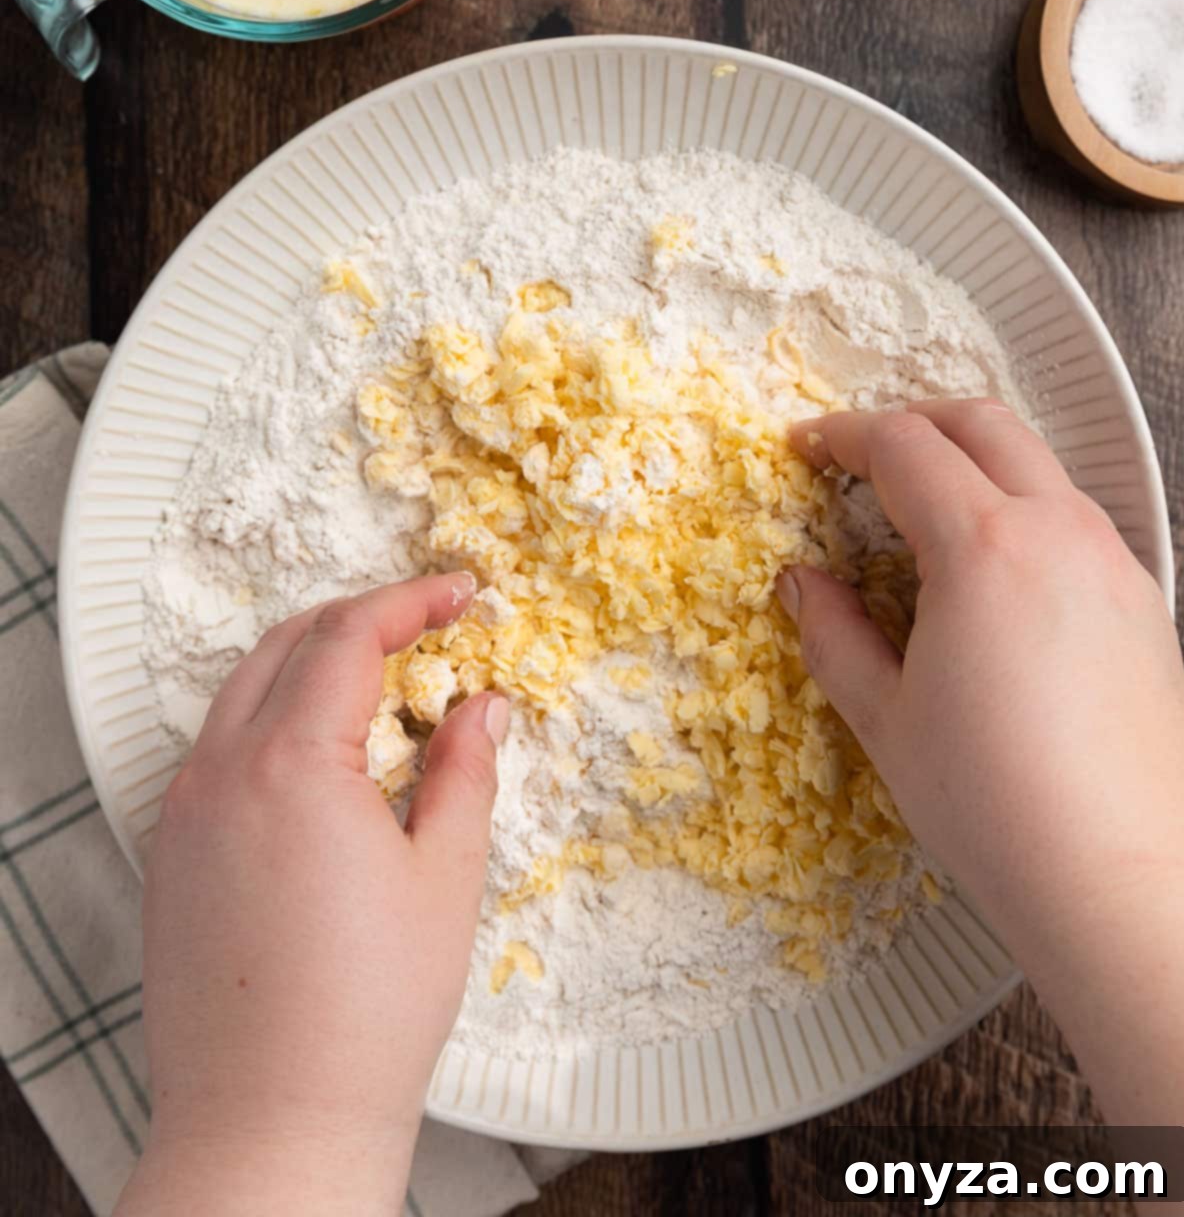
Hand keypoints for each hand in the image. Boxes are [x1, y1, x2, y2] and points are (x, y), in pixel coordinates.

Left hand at [117, 574, 507, 1216]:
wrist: (269, 1123)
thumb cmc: (366, 1013)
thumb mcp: (444, 878)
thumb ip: (464, 770)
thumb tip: (481, 705)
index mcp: (292, 764)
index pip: (349, 635)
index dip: (411, 601)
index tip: (460, 593)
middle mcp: (220, 773)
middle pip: (285, 645)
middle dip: (358, 619)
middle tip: (425, 625)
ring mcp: (183, 814)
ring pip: (241, 693)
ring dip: (309, 665)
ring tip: (379, 685)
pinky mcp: (168, 856)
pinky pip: (215, 752)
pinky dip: (269, 723)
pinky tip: (321, 761)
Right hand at [776, 400, 1183, 1133]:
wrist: (1126, 880)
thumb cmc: (997, 806)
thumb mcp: (888, 719)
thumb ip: (836, 635)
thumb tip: (803, 584)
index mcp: (984, 547)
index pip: (904, 446)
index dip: (842, 437)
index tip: (805, 450)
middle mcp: (1059, 533)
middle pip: (980, 423)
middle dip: (911, 421)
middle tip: (858, 456)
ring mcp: (1114, 562)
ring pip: (1037, 464)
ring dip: (972, 459)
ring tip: (920, 511)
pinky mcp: (1143, 602)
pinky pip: (1073, 517)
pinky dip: (1019, 506)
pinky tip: (989, 571)